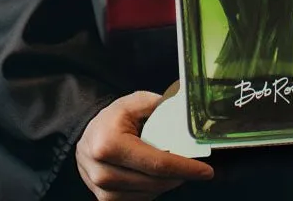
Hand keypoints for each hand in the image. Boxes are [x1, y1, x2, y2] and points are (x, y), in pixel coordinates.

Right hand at [75, 91, 213, 199]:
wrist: (86, 136)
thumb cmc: (112, 118)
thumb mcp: (133, 102)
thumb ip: (159, 105)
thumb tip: (187, 111)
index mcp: (110, 144)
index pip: (157, 163)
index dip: (185, 168)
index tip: (206, 171)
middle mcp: (104, 171)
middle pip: (155, 182)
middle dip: (180, 175)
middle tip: (196, 167)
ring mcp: (102, 190)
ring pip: (149, 194)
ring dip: (167, 183)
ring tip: (173, 167)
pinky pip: (139, 200)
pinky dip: (153, 189)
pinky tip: (156, 176)